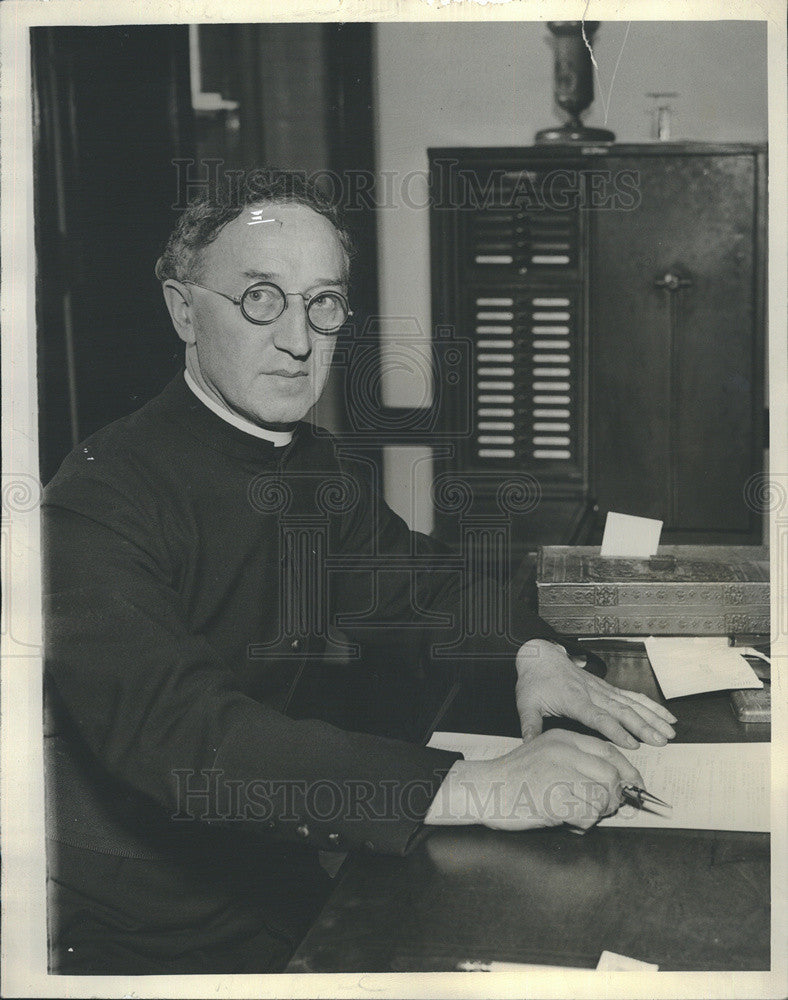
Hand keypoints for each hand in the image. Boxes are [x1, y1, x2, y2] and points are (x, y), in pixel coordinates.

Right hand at [425, 729, 643, 831]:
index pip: (608, 751)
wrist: (484, 788)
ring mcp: (557, 774)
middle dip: (614, 797)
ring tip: (580, 815)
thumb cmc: (515, 777)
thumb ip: (576, 761)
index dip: (627, 770)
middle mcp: (562, 752)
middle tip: (604, 809)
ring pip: (601, 796)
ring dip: (597, 812)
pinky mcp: (553, 798)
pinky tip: (567, 820)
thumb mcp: (546, 755)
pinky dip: (583, 823)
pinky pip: (586, 815)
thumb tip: (612, 782)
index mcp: (563, 739)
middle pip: (610, 775)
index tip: (634, 785)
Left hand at [515, 639, 676, 748]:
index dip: (616, 730)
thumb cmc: (534, 682)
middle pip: (621, 711)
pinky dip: (650, 705)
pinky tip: (665, 715)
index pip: (598, 717)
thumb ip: (531, 726)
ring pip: (631, 703)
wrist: (540, 658)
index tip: (632, 744)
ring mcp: (602, 689)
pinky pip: (632, 696)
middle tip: (661, 741)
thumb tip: (529, 747)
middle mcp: (592, 693)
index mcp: (573, 699)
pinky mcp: (607, 688)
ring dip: (652, 717)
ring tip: (670, 731)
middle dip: (643, 727)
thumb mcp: (526, 704)